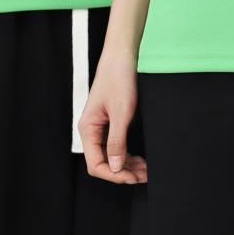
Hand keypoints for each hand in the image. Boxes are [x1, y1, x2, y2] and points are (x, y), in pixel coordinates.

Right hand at [78, 47, 147, 184]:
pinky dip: (128, 155)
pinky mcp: (110, 123)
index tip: (132, 178)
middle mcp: (91, 130)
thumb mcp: (121, 113)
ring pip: (111, 156)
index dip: (113, 175)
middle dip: (123, 172)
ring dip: (127, 165)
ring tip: (145, 170)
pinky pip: (116, 146)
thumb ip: (117, 141)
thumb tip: (116, 168)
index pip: (95, 164)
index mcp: (88, 129)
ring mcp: (100, 127)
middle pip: (104, 162)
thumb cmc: (119, 79)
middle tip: (144, 176)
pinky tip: (140, 159)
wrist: (122, 56)